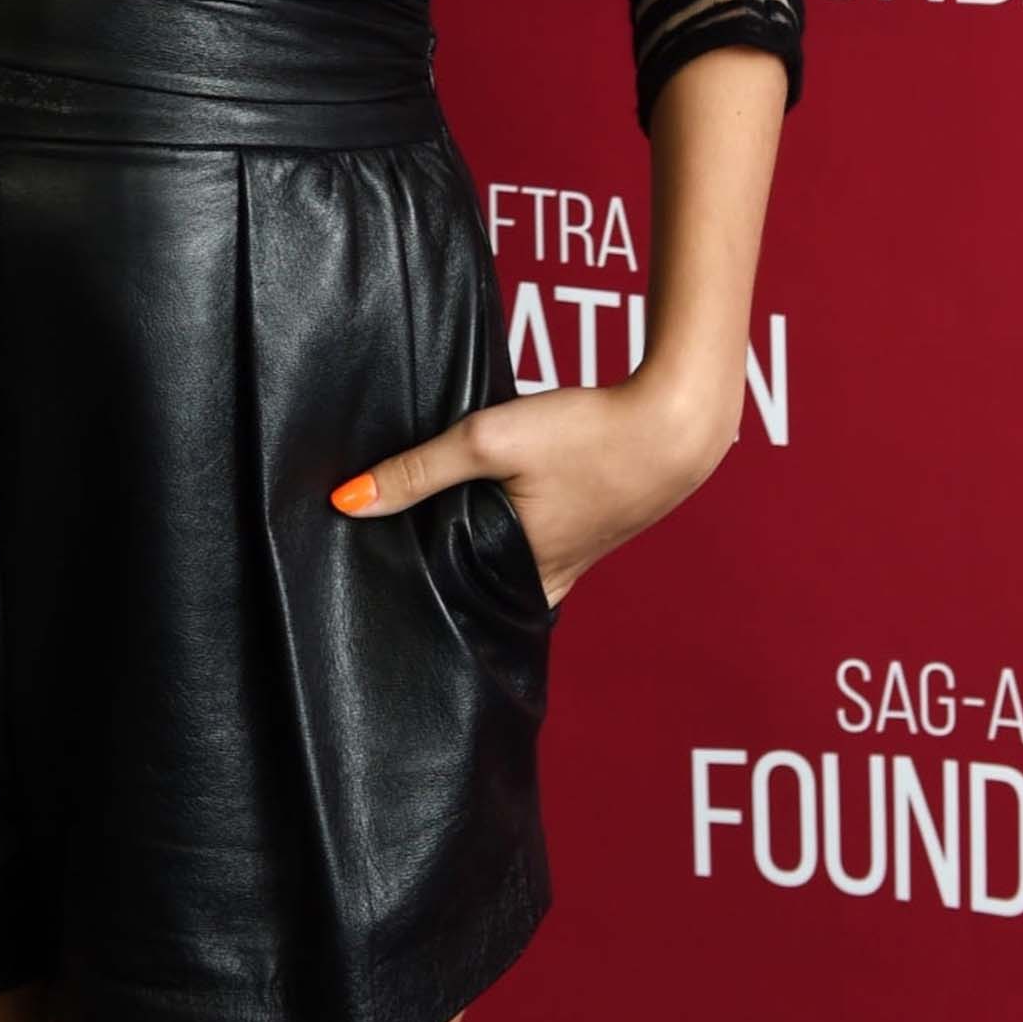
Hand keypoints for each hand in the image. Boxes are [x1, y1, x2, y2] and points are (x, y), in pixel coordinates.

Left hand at [326, 371, 729, 611]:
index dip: (408, 588)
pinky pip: (529, 551)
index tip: (370, 578)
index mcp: (520, 573)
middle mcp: (547, 582)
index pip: (446, 598)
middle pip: (473, 589)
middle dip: (435, 575)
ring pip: (501, 569)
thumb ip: (420, 470)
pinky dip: (503, 535)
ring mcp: (572, 562)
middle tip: (387, 555)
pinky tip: (487, 509)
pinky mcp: (587, 536)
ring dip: (470, 551)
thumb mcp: (490, 440)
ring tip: (428, 529)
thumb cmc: (588, 433)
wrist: (675, 423)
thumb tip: (348, 502)